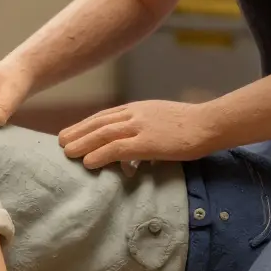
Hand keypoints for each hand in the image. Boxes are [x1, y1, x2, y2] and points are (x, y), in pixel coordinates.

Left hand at [58, 100, 218, 169]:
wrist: (210, 124)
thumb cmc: (191, 126)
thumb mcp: (162, 121)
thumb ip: (145, 130)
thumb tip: (135, 149)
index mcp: (138, 108)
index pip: (105, 115)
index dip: (85, 124)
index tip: (71, 132)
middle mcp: (135, 114)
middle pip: (98, 122)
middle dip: (77, 132)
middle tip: (60, 142)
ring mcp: (140, 127)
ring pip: (103, 134)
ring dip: (82, 143)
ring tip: (66, 152)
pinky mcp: (147, 142)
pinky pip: (117, 148)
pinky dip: (99, 154)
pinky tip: (87, 162)